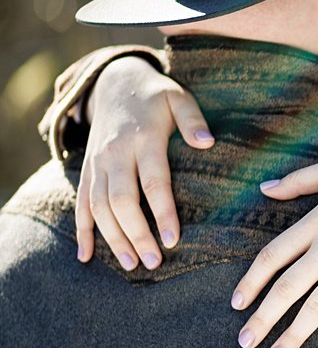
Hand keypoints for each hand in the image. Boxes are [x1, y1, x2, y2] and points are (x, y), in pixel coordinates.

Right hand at [77, 56, 213, 268]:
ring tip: (132, 264)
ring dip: (112, 238)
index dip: (163, 212)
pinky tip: (87, 256)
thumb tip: (207, 143)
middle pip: (121, 201)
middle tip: (154, 263)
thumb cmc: (155, 96)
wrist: (114, 83)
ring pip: (98, 207)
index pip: (153, 182)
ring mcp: (97, 164)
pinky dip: (82, 231)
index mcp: (142, 139)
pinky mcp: (87, 170)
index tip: (174, 240)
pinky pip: (80, 204)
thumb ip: (193, 120)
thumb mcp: (178, 97)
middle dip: (136, 234)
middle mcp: (115, 155)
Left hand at [231, 146, 317, 347]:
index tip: (237, 304)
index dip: (251, 282)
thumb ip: (298, 180)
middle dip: (263, 318)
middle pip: (287, 288)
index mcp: (317, 222)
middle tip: (244, 342)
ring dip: (295, 334)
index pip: (273, 257)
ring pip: (317, 306)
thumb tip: (263, 189)